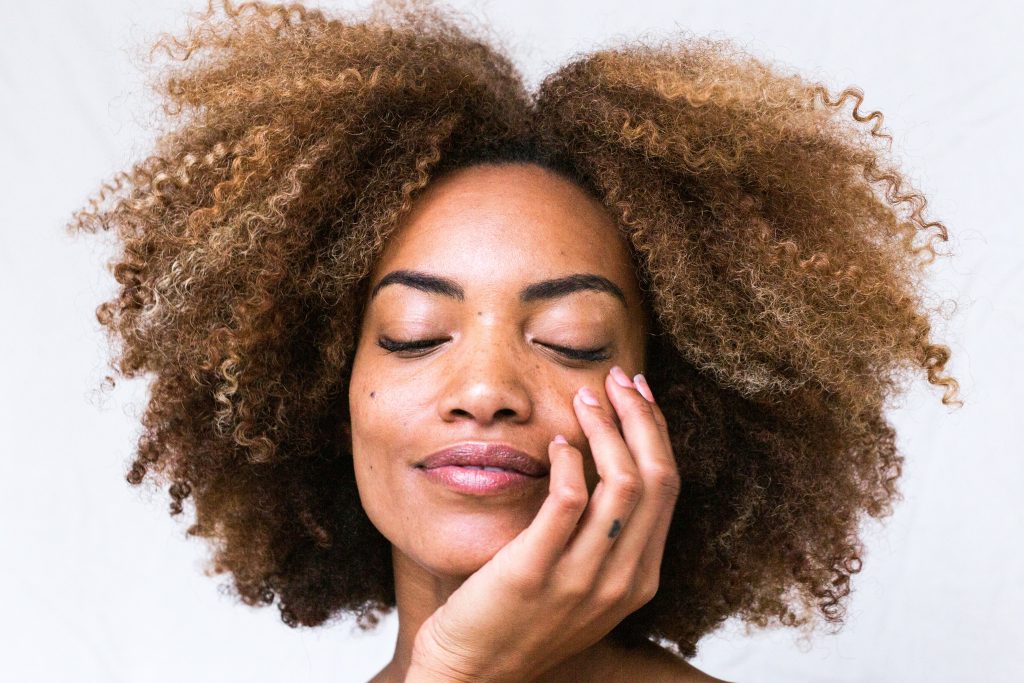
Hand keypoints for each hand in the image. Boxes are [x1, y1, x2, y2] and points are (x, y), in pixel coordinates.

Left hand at [407, 366, 680, 681]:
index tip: (638, 392)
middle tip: (616, 378)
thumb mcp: (583, 582)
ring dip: (607, 429)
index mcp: (640, 577)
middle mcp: (622, 579)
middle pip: (655, 478)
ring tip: (584, 398)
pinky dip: (569, 461)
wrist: (474, 674)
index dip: (656, 431)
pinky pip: (568, 502)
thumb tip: (606, 460)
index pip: (667, 487)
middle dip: (640, 416)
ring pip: (622, 484)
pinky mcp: (535, 573)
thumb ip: (603, 534)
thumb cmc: (522, 619)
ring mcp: (581, 580)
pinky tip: (556, 441)